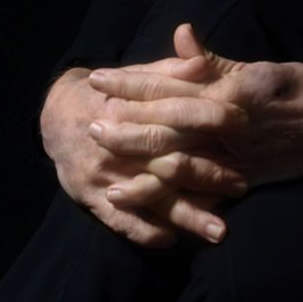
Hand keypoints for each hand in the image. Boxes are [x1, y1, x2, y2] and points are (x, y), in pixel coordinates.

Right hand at [40, 63, 247, 247]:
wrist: (58, 113)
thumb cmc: (111, 94)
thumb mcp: (138, 76)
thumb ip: (172, 72)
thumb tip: (203, 63)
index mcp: (134, 108)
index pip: (177, 112)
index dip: (211, 117)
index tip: (244, 122)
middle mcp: (121, 142)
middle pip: (169, 161)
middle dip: (208, 174)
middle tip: (242, 184)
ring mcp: (107, 173)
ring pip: (151, 198)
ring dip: (187, 215)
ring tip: (220, 230)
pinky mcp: (93, 197)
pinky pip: (122, 221)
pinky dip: (146, 232)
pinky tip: (171, 239)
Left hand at [86, 24, 302, 192]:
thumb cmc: (293, 84)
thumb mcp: (253, 64)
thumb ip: (211, 59)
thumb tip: (179, 34)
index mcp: (226, 90)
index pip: (167, 85)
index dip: (130, 82)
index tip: (100, 78)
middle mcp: (227, 126)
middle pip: (165, 126)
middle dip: (124, 124)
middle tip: (90, 122)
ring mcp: (234, 158)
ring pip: (178, 163)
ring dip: (139, 164)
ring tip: (105, 163)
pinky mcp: (242, 183)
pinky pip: (200, 195)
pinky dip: (170, 198)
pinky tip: (147, 200)